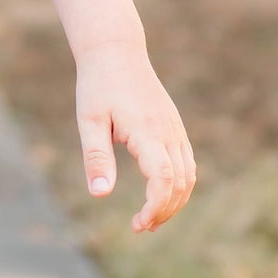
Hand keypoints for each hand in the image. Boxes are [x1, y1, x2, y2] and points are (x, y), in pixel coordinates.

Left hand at [74, 40, 195, 232]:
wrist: (116, 51)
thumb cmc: (98, 85)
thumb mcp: (89, 120)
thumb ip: (96, 157)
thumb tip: (99, 194)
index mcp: (147, 131)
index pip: (164, 179)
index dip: (156, 206)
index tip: (137, 223)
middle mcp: (168, 132)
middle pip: (180, 183)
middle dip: (164, 211)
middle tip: (139, 227)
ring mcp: (175, 129)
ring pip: (188, 176)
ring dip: (174, 202)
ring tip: (149, 219)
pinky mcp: (174, 127)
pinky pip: (187, 163)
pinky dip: (179, 185)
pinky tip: (159, 195)